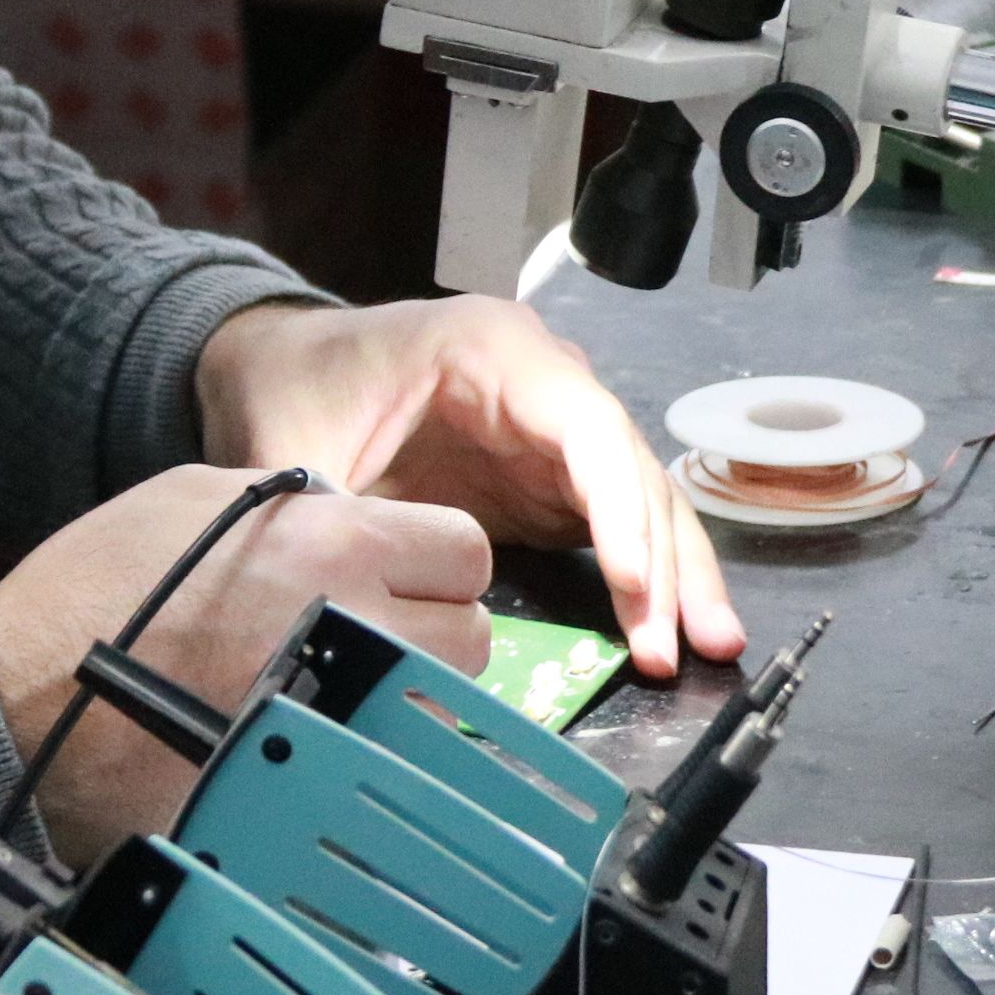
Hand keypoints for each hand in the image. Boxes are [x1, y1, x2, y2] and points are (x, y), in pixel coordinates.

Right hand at [0, 465, 492, 860]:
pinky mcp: (309, 786)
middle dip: (431, 636)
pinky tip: (312, 744)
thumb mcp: (197, 498)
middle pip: (470, 638)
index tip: (404, 576)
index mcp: (329, 543)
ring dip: (406, 701)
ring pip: (438, 714)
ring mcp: (336, 716)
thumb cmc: (97, 590)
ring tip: (339, 694)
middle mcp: (350, 626)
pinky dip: (363, 759)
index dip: (436, 564)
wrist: (18, 697)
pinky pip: (381, 773)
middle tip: (374, 639)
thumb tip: (363, 524)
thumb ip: (302, 504)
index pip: (465, 550)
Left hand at [194, 297, 745, 683]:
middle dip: (662, 558)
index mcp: (491, 349)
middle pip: (627, 466)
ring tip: (712, 645)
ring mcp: (554, 427)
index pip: (586, 425)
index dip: (617, 507)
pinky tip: (670, 630)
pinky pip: (613, 521)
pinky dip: (643, 575)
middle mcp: (544, 378)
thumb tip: (360, 604)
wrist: (283, 367)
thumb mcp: (298, 446)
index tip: (633, 586)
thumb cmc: (295, 390)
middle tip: (685, 644)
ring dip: (675, 572)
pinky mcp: (548, 476)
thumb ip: (333, 516)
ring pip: (638, 496)